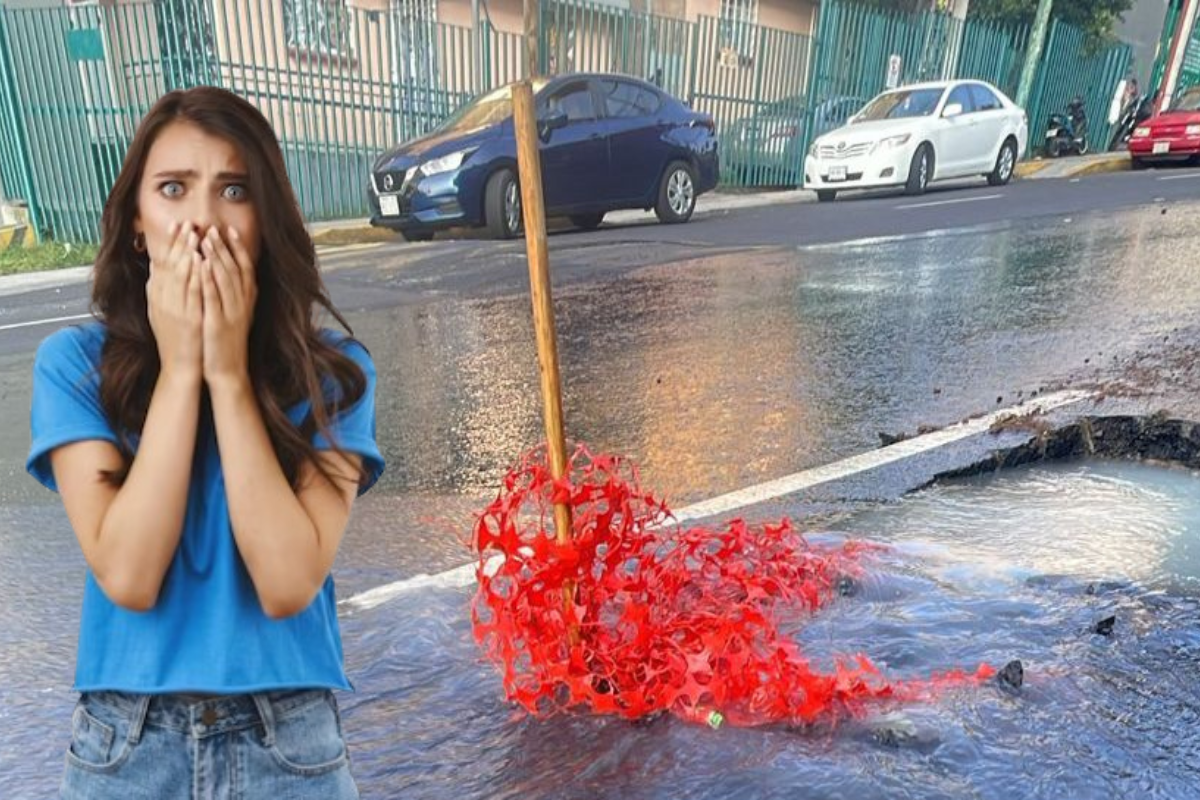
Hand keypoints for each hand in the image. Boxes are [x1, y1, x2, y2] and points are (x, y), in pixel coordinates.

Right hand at [146, 221, 202, 381]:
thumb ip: (161, 290)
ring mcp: (174, 308)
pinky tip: (201, 261)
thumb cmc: (175, 339)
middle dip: (178, 242)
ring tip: (194, 234)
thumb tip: (159, 268)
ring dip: (186, 252)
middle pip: (169, 264)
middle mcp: (162, 300)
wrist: (179, 366)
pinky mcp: (187, 318)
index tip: (176, 225)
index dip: (169, 244)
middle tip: (186, 223)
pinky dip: (195, 274)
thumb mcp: (162, 311)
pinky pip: (191, 292)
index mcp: (157, 296)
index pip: (161, 263)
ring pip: (179, 275)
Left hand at [199, 225, 257, 387]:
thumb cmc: (226, 342)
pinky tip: (199, 265)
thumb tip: (226, 275)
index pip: (245, 268)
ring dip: (215, 257)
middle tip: (213, 228)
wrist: (228, 370)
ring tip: (205, 238)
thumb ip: (234, 296)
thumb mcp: (236, 316)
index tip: (229, 230)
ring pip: (224, 279)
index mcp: (247, 301)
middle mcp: (243, 304)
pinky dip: (206, 279)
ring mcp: (232, 312)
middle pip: (234, 268)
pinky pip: (212, 297)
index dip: (237, 248)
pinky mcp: (218, 322)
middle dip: (223, 246)